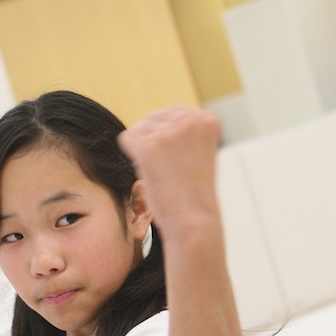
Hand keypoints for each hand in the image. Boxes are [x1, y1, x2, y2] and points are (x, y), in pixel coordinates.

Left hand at [117, 106, 221, 238]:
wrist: (193, 220)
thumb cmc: (194, 194)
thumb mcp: (199, 152)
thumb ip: (184, 132)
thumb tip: (155, 118)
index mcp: (207, 120)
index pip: (173, 114)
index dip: (170, 141)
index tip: (181, 162)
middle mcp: (190, 120)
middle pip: (155, 118)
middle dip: (155, 143)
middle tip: (170, 170)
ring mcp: (169, 131)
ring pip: (141, 128)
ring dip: (144, 150)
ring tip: (163, 172)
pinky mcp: (149, 145)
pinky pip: (127, 138)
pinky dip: (132, 155)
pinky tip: (149, 170)